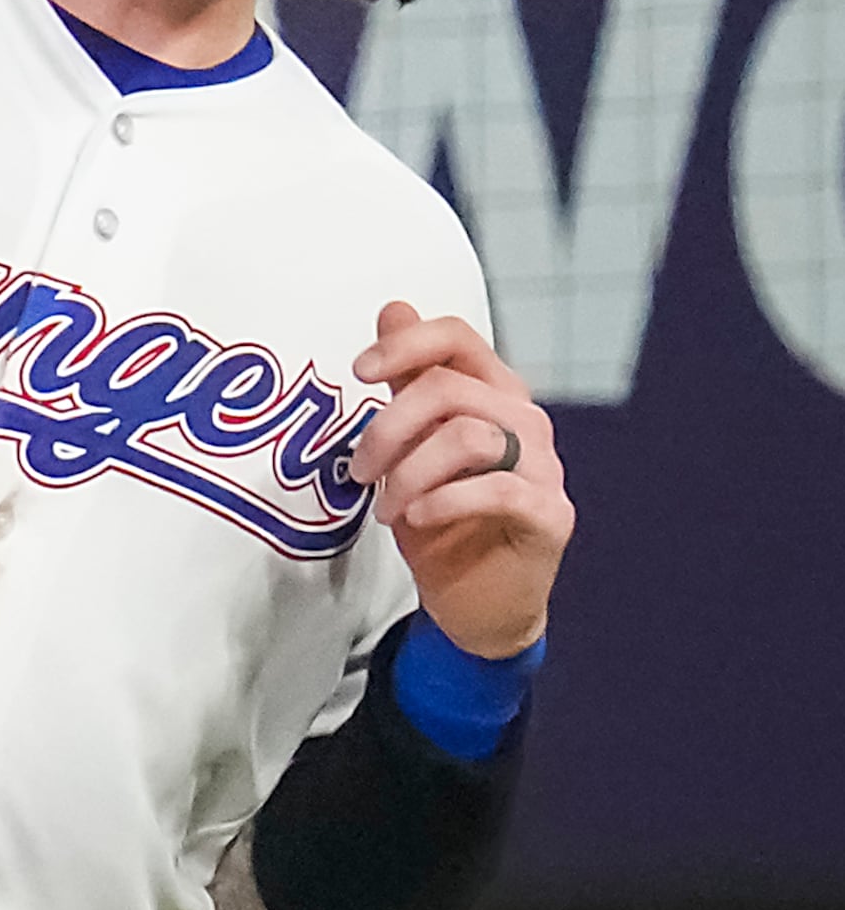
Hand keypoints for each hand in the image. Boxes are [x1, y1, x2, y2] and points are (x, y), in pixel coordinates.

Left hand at [350, 304, 571, 657]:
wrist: (476, 601)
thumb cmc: (440, 517)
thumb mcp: (411, 445)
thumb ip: (408, 380)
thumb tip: (394, 307)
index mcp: (493, 393)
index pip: (456, 337)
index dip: (404, 344)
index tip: (358, 371)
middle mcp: (527, 420)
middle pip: (447, 388)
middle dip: (386, 427)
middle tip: (357, 471)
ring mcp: (546, 468)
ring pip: (468, 436)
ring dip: (408, 472)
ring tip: (383, 507)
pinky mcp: (552, 515)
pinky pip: (497, 489)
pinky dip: (443, 500)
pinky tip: (417, 518)